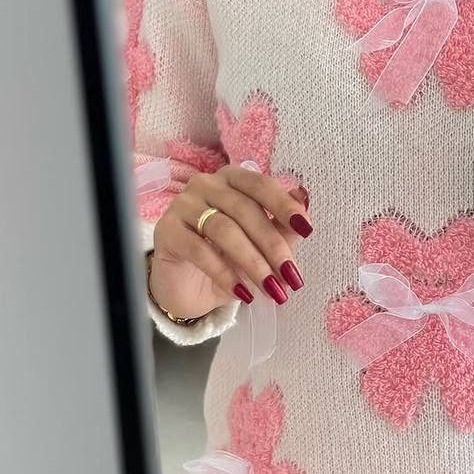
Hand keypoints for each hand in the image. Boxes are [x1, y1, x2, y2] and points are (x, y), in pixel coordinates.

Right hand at [150, 166, 312, 317]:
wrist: (189, 288)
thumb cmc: (228, 259)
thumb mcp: (261, 246)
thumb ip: (282, 225)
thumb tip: (304, 198)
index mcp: (233, 180)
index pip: (261, 185)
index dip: (284, 206)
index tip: (306, 229)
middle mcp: (206, 185)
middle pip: (245, 210)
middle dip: (272, 245)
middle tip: (291, 276)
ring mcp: (182, 205)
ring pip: (224, 230)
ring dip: (253, 262)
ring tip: (271, 289)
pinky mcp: (166, 231)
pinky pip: (198, 250)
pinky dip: (224, 273)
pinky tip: (242, 294)